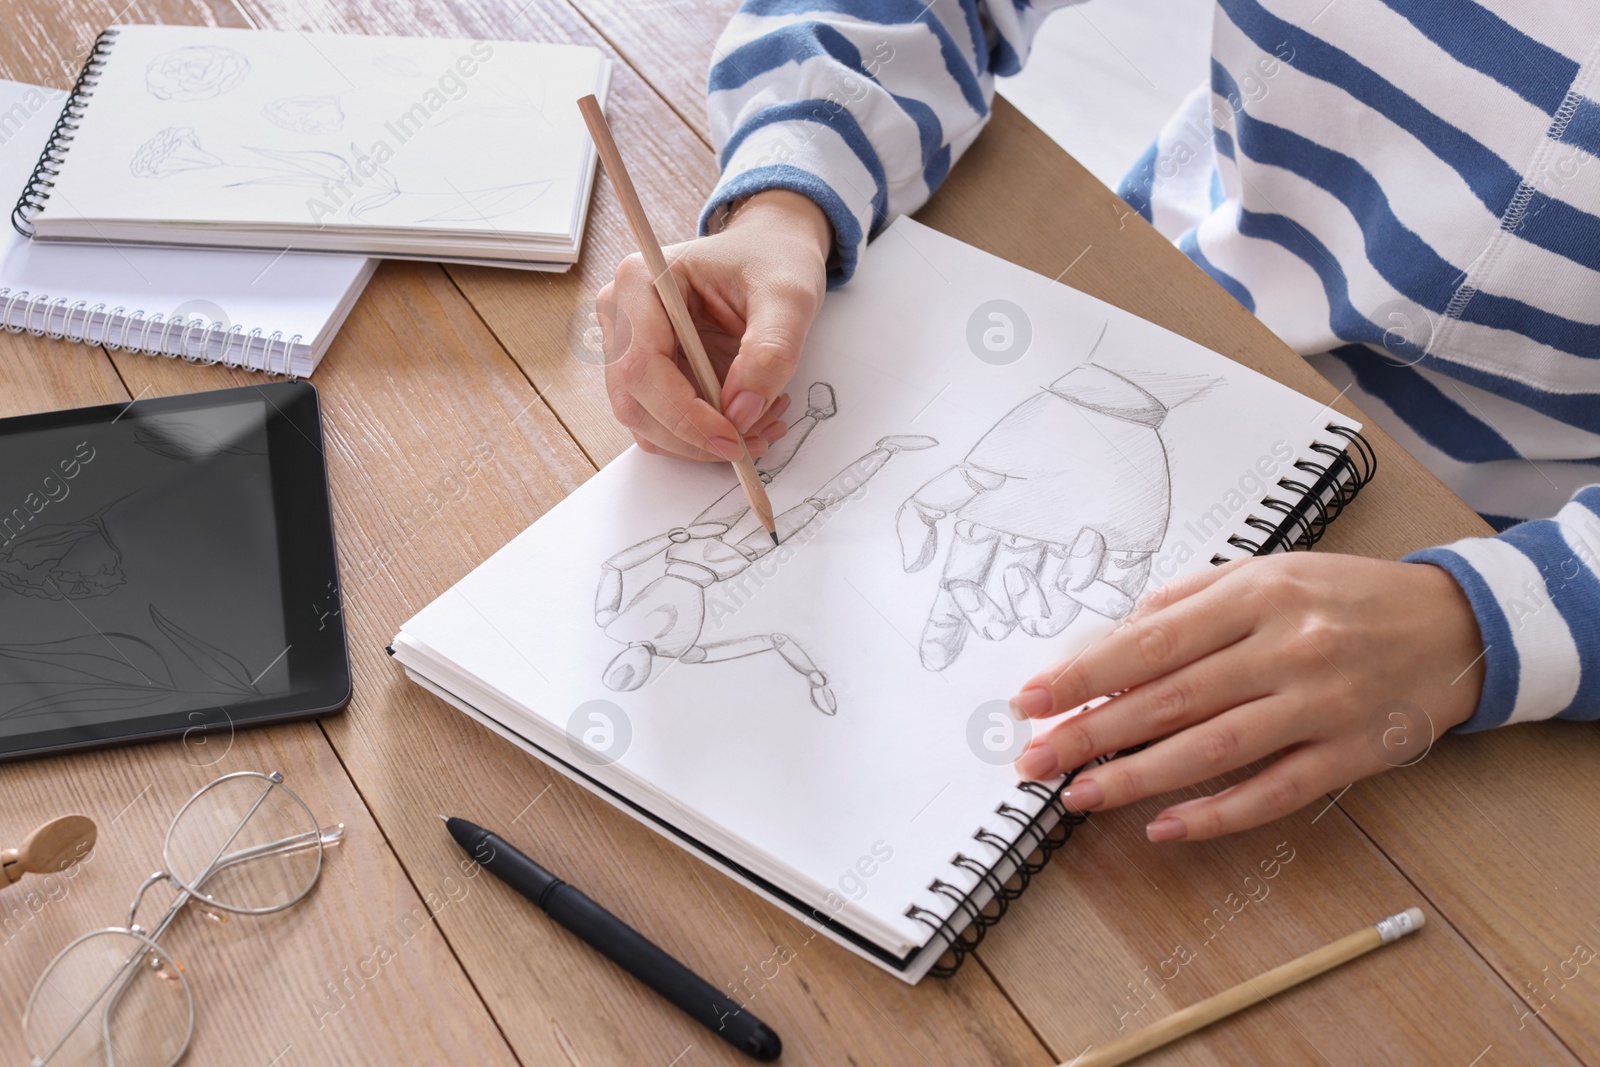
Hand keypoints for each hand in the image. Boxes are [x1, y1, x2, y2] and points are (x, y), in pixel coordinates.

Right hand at [598, 189, 832, 461]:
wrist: (772, 255)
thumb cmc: (772, 261)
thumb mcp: (788, 298)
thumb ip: (771, 351)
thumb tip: (743, 412)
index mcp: (640, 281)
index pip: (641, 366)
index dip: (684, 414)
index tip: (734, 438)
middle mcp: (622, 317)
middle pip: (636, 404)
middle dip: (695, 437)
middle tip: (754, 442)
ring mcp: (631, 349)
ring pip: (648, 424)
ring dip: (703, 443)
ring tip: (762, 427)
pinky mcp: (650, 375)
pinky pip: (665, 426)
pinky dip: (704, 438)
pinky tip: (748, 422)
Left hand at [1008, 553, 1486, 840]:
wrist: (1455, 625)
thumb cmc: (1343, 596)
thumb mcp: (1265, 571)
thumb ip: (1187, 600)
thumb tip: (1113, 640)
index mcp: (1256, 596)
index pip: (1148, 643)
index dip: (1083, 676)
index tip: (1030, 700)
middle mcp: (1285, 649)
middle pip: (1169, 700)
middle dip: (1091, 734)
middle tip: (1034, 760)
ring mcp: (1318, 705)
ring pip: (1212, 750)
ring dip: (1137, 778)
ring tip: (1079, 795)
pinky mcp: (1348, 753)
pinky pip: (1273, 792)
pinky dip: (1216, 814)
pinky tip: (1165, 827)